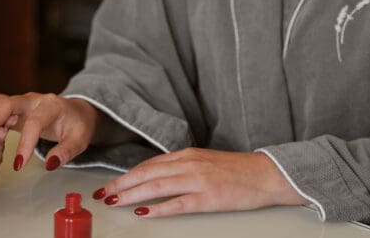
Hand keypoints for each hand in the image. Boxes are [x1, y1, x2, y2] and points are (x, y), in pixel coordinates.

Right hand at [0, 92, 99, 171]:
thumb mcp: (80, 140)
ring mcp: (20, 102)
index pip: (35, 122)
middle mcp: (32, 100)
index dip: (25, 143)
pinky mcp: (11, 108)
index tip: (19, 164)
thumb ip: (66, 151)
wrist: (75, 113)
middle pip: (8, 103)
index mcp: (51, 106)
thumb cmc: (78, 126)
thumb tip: (50, 164)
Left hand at [92, 148, 306, 216]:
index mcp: (187, 155)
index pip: (149, 164)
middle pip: (147, 174)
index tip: (111, 184)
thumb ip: (182, 166)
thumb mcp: (205, 162)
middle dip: (121, 184)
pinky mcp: (208, 197)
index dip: (127, 175)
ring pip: (157, 186)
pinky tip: (145, 213)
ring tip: (115, 202)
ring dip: (132, 195)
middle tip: (103, 194)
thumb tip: (158, 176)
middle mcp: (189, 164)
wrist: (266, 174)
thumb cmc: (237, 170)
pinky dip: (159, 208)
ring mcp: (198, 181)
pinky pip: (178, 204)